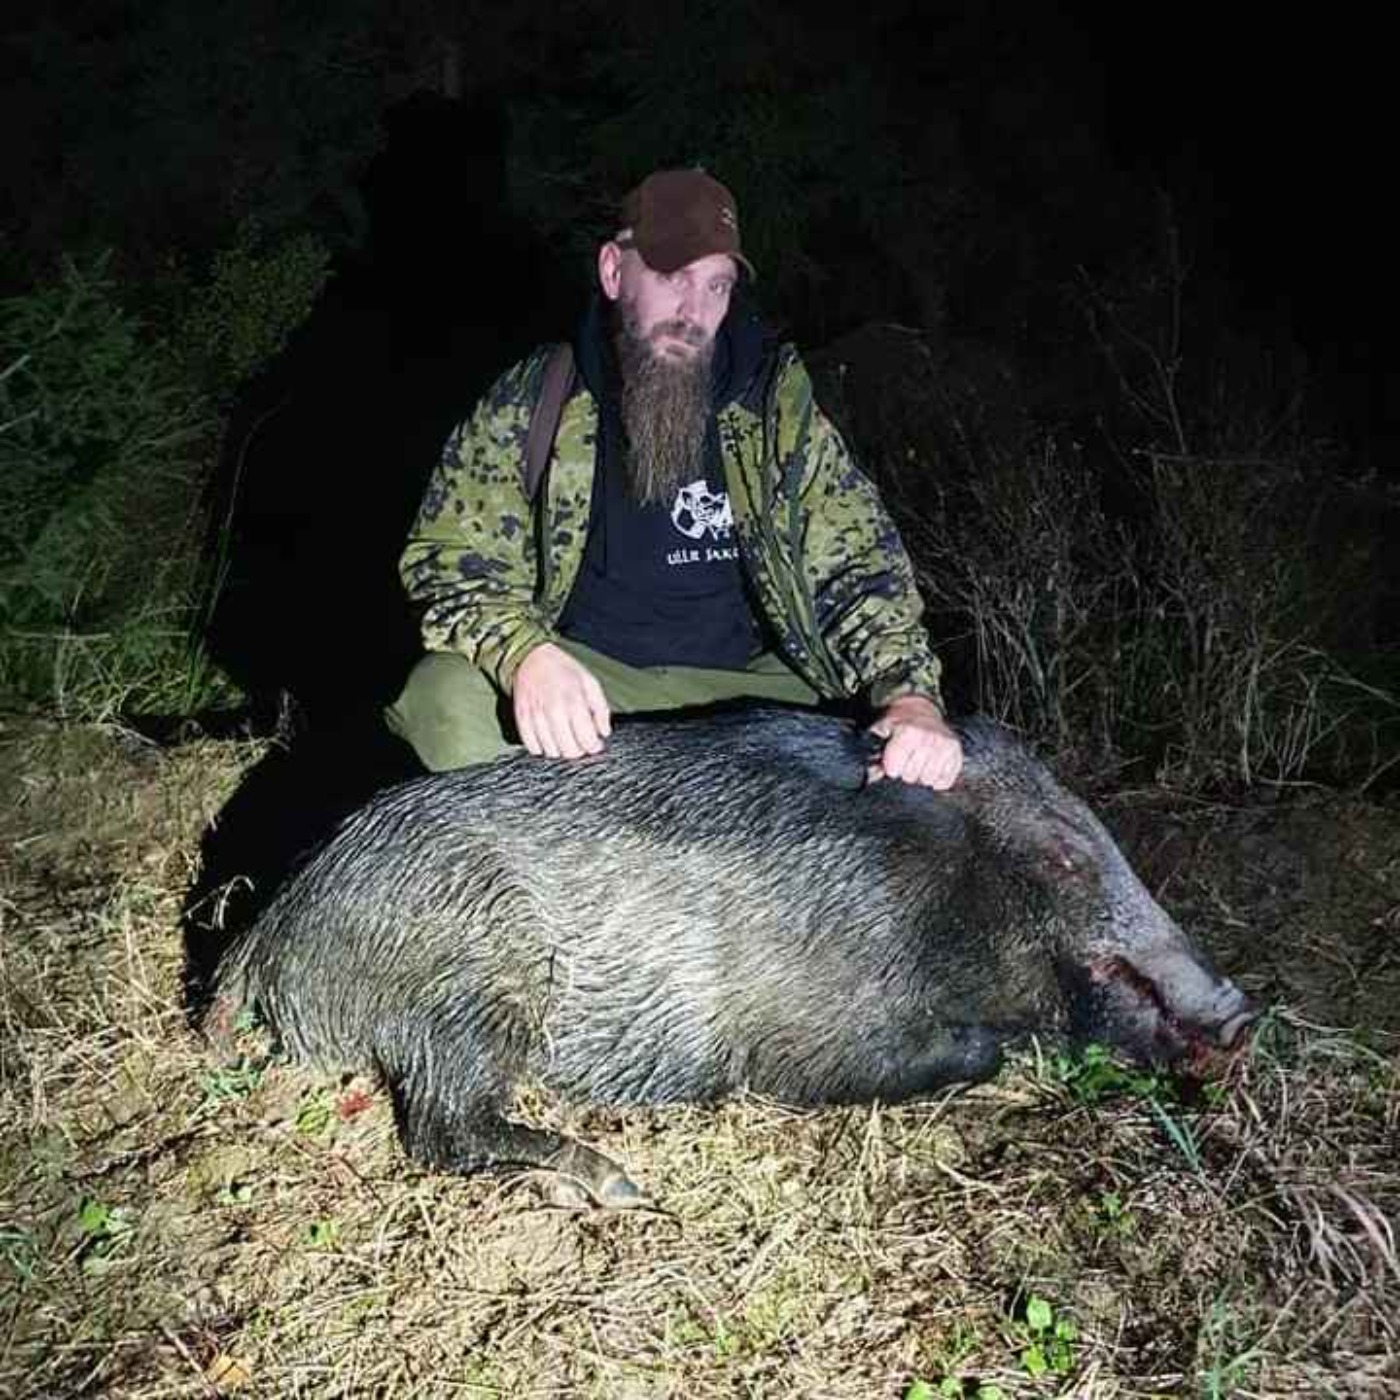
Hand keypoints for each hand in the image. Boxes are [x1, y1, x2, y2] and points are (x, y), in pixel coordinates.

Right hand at [512, 642, 611, 758]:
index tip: (595, 743)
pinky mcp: (521, 719)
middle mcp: (554, 711)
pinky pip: (532, 747)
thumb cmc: (564, 670)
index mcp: (574, 702)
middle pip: (569, 751)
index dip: (594, 746)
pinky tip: (549, 738)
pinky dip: (542, 748)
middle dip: (579, 750)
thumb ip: (601, 709)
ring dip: (561, 750)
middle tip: (580, 742)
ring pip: (551, 752)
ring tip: (565, 738)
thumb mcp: (590, 683)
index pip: (587, 740)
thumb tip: (603, 732)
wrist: (531, 657)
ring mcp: (535, 716)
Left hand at [867, 695, 962, 789]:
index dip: (890, 767)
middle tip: (907, 759)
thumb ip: (874, 753)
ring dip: (921, 776)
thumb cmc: (901, 723)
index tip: (892, 761)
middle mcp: (929, 738)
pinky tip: (932, 767)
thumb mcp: (882, 730)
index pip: (894, 769)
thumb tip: (872, 775)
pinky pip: (944, 781)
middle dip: (905, 772)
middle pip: (910, 776)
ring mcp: (945, 747)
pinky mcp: (956, 754)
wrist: (921, 711)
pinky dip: (937, 779)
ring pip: (928, 780)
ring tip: (920, 762)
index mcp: (908, 732)